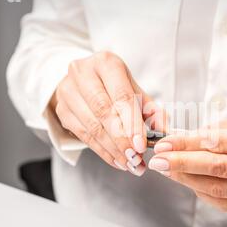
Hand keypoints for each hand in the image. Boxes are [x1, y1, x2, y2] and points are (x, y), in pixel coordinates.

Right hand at [50, 51, 164, 175]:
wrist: (83, 80)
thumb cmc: (114, 85)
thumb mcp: (134, 90)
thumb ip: (151, 110)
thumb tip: (165, 132)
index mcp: (106, 63)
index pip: (121, 96)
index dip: (132, 123)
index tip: (141, 145)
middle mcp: (83, 73)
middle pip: (104, 112)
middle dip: (122, 140)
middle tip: (136, 158)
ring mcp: (68, 91)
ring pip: (92, 127)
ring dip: (113, 150)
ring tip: (130, 164)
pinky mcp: (62, 109)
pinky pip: (83, 136)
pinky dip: (102, 152)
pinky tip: (117, 161)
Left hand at [148, 105, 226, 212]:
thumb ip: (220, 130)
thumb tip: (185, 139)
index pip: (218, 144)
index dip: (187, 145)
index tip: (165, 144)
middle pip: (216, 170)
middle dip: (181, 165)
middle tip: (158, 160)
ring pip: (218, 189)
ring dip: (188, 180)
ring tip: (168, 170)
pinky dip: (204, 193)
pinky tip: (189, 181)